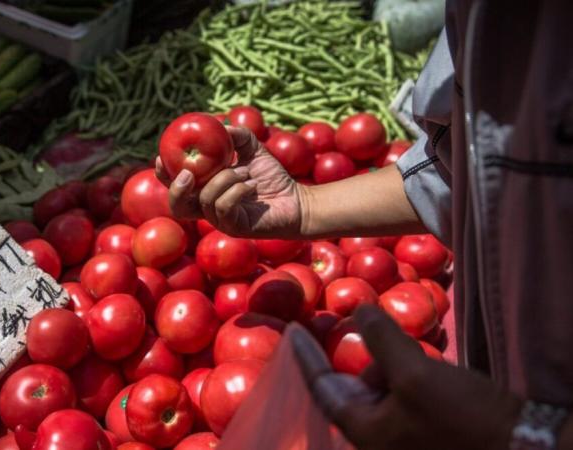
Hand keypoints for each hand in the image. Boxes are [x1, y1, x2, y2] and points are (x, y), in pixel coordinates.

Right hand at [155, 127, 303, 237]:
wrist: (296, 201)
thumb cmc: (272, 176)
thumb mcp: (252, 150)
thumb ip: (235, 136)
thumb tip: (219, 124)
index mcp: (205, 190)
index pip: (175, 186)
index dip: (163, 174)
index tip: (161, 156)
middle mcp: (208, 209)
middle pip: (177, 206)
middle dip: (177, 189)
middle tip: (187, 172)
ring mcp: (221, 220)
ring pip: (205, 200)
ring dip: (224, 179)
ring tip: (245, 171)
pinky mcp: (235, 227)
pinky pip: (223, 207)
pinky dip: (236, 190)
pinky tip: (252, 184)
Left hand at [295, 306, 522, 449]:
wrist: (523, 446)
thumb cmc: (461, 418)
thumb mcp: (415, 374)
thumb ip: (381, 340)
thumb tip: (361, 311)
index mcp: (364, 433)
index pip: (322, 389)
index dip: (305, 357)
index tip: (292, 330)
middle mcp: (377, 438)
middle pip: (352, 387)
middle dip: (360, 356)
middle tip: (367, 327)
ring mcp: (401, 435)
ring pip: (380, 388)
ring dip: (388, 363)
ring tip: (406, 346)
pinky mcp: (424, 428)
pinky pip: (402, 393)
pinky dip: (404, 371)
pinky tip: (421, 359)